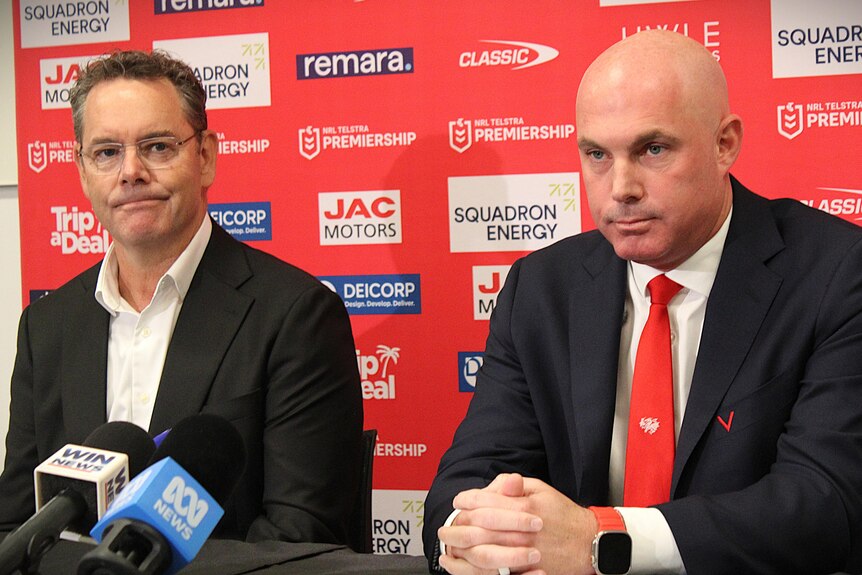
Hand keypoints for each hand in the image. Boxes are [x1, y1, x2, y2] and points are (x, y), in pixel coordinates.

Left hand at [437, 474, 597, 574]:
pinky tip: (462, 564)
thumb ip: (516, 486)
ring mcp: (524, 553)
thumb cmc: (563, 515)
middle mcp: (523, 530)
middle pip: (480, 527)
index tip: (459, 501)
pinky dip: (474, 568)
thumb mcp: (542, 490)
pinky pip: (495, 571)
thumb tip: (498, 482)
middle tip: (446, 525)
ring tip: (450, 543)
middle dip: (459, 525)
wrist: (588, 543)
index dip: (468, 500)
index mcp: (525, 507)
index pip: (487, 502)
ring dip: (462, 546)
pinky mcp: (526, 571)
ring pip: (484, 551)